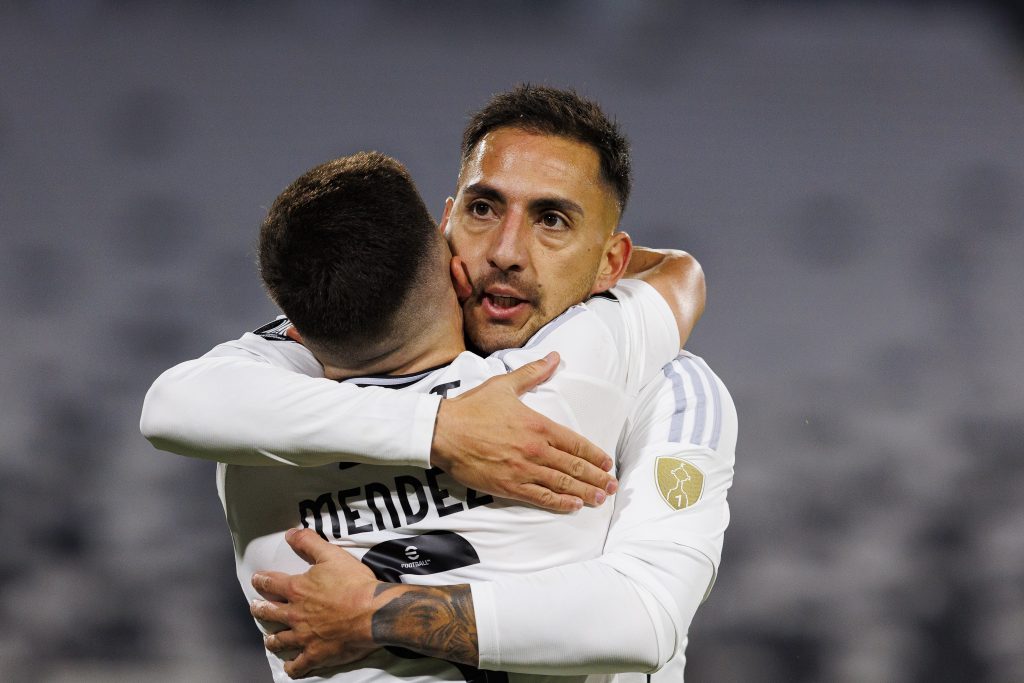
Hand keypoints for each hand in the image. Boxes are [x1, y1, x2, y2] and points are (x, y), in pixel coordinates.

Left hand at [250, 529, 379, 678]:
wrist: (372, 612)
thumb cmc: (354, 583)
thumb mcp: (332, 555)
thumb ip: (309, 543)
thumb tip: (290, 534)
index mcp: (297, 589)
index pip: (271, 583)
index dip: (262, 580)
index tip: (256, 579)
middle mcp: (295, 614)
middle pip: (269, 613)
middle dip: (260, 609)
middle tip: (255, 608)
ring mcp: (303, 637)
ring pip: (279, 640)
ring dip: (272, 640)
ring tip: (269, 640)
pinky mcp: (315, 654)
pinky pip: (298, 665)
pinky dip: (292, 667)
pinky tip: (290, 667)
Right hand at [430, 352, 616, 511]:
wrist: (443, 432)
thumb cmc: (472, 408)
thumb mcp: (504, 385)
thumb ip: (533, 373)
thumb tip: (554, 357)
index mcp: (538, 425)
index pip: (575, 442)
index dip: (594, 455)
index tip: (607, 463)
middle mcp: (536, 450)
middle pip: (574, 467)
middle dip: (596, 477)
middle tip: (612, 487)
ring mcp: (523, 470)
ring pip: (562, 484)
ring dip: (584, 492)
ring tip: (600, 498)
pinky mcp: (509, 486)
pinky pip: (540, 497)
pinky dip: (559, 503)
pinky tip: (573, 506)